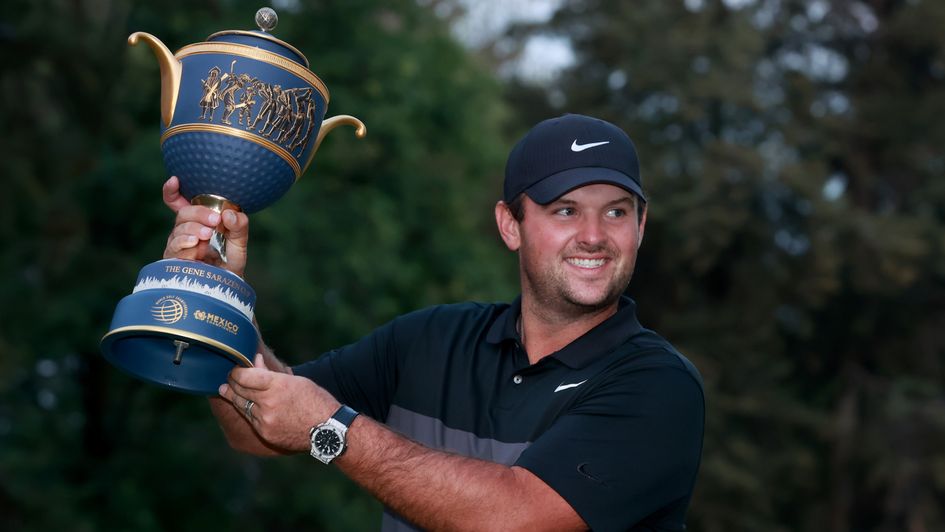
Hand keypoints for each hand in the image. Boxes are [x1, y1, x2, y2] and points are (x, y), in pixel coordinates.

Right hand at [162, 176, 249, 276]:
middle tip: (215, 220)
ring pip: (178, 230)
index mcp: (197, 220)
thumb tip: (229, 214)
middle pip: (183, 213)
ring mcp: (178, 245)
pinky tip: (196, 244)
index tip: (174, 180)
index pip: (178, 202)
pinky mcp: (174, 260)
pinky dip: (186, 244)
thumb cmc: (230, 261)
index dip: (172, 191)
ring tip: (207, 235)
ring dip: (193, 230)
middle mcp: (184, 230)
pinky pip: (175, 248)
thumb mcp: (240, 242)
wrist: (227, 286)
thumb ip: (239, 226)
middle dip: (198, 213)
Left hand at [219, 354, 339, 452]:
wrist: (327, 430)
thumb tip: (254, 361)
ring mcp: (265, 419)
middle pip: (240, 391)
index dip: (236, 372)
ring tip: (227, 391)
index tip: (233, 369)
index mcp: (277, 385)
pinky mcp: (265, 432)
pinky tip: (243, 406)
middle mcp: (268, 402)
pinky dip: (246, 411)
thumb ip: (271, 373)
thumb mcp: (295, 381)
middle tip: (226, 378)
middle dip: (232, 383)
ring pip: (241, 406)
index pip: (245, 376)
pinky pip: (250, 419)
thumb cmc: (314, 400)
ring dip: (234, 397)